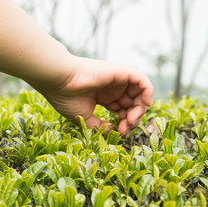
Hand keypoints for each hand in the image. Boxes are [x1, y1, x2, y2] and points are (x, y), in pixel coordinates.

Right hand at [39, 57, 153, 135]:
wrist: (60, 81)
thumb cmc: (66, 98)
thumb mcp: (85, 119)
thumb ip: (100, 127)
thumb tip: (115, 132)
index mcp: (102, 97)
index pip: (121, 111)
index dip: (124, 124)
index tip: (119, 133)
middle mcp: (112, 88)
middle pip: (132, 105)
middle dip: (132, 120)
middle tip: (125, 129)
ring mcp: (117, 80)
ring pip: (139, 95)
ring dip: (140, 110)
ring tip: (131, 120)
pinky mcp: (121, 73)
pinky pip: (143, 81)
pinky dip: (148, 92)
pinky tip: (144, 105)